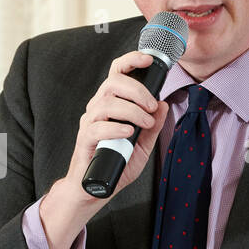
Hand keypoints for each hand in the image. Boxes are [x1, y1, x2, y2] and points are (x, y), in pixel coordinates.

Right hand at [39, 51, 170, 248]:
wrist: (94, 188)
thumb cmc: (116, 164)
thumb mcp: (143, 145)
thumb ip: (153, 126)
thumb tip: (164, 105)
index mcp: (111, 103)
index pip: (117, 72)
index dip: (131, 60)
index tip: (148, 60)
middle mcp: (98, 108)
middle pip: (113, 82)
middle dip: (137, 90)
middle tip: (151, 107)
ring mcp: (89, 123)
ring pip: (107, 103)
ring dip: (131, 110)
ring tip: (143, 124)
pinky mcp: (84, 140)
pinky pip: (97, 127)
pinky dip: (116, 127)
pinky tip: (128, 132)